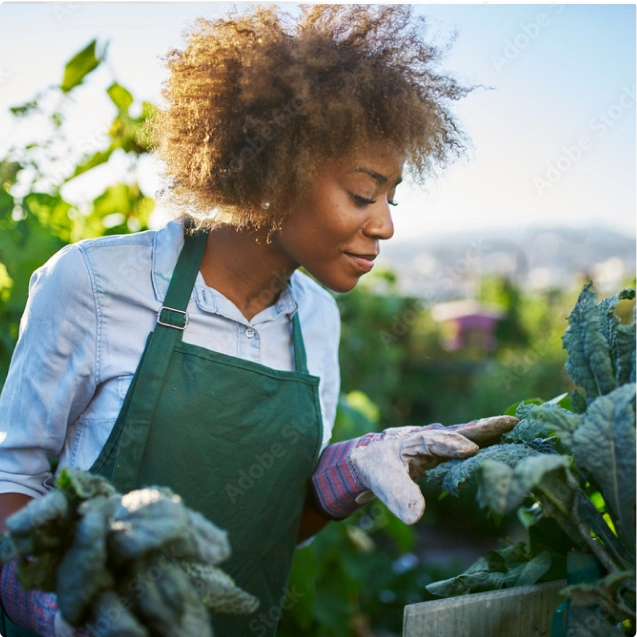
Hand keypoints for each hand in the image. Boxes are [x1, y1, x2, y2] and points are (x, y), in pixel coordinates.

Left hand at [311, 415, 517, 524]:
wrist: (371, 458)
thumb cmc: (377, 469)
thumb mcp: (384, 482)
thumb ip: (399, 495)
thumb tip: (416, 516)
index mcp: (413, 441)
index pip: (434, 441)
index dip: (451, 444)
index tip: (470, 449)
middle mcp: (430, 436)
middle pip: (459, 430)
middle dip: (483, 427)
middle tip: (511, 423)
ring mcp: (440, 440)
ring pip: (467, 434)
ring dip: (490, 431)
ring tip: (516, 428)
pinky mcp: (447, 449)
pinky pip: (469, 443)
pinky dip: (487, 440)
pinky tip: (506, 443)